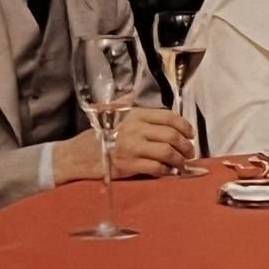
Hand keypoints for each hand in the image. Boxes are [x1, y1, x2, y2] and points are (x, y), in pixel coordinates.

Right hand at [54, 108, 194, 183]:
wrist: (77, 156)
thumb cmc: (99, 135)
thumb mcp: (113, 114)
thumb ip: (129, 105)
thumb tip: (139, 97)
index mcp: (136, 115)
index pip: (169, 117)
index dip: (184, 126)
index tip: (191, 134)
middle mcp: (136, 129)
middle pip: (171, 136)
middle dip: (186, 145)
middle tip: (190, 151)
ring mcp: (133, 148)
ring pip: (167, 152)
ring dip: (180, 159)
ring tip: (182, 163)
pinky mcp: (129, 165)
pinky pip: (156, 168)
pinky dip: (167, 171)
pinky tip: (170, 171)